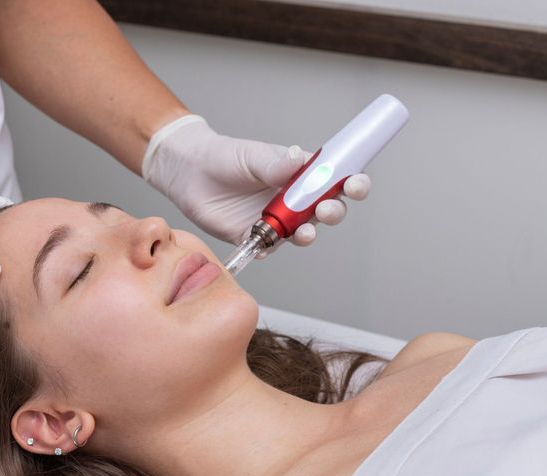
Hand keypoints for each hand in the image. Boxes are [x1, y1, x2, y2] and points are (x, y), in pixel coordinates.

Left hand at [142, 115, 370, 254]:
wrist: (189, 172)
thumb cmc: (224, 156)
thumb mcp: (251, 156)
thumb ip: (275, 163)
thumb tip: (299, 160)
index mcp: (301, 175)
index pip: (336, 180)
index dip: (353, 183)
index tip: (356, 184)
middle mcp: (294, 199)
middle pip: (327, 210)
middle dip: (334, 212)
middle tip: (326, 209)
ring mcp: (277, 219)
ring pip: (303, 232)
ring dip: (309, 234)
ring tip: (305, 232)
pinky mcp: (256, 235)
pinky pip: (270, 247)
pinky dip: (271, 248)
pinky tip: (268, 245)